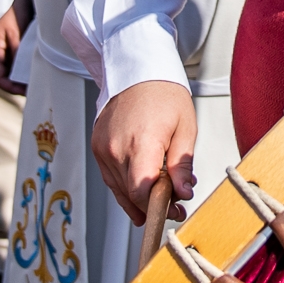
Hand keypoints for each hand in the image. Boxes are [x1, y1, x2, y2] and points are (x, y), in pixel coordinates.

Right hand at [0, 10, 24, 94]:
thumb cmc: (10, 9)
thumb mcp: (15, 31)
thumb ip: (16, 51)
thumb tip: (21, 71)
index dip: (12, 88)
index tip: (26, 91)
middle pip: (2, 75)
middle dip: (16, 84)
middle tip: (32, 87)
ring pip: (6, 67)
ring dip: (18, 74)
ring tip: (33, 78)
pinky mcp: (3, 41)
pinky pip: (9, 58)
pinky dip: (18, 64)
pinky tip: (29, 64)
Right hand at [90, 80, 194, 227]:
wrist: (138, 71)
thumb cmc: (164, 95)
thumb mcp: (185, 128)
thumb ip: (182, 164)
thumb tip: (184, 193)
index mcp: (141, 142)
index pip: (142, 190)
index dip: (158, 208)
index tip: (175, 211)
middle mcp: (116, 147)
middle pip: (131, 194)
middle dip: (154, 205)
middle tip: (175, 205)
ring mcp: (103, 148)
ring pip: (118, 190)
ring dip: (138, 199)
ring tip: (160, 198)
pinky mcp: (97, 147)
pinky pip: (110, 177)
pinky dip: (125, 187)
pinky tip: (139, 192)